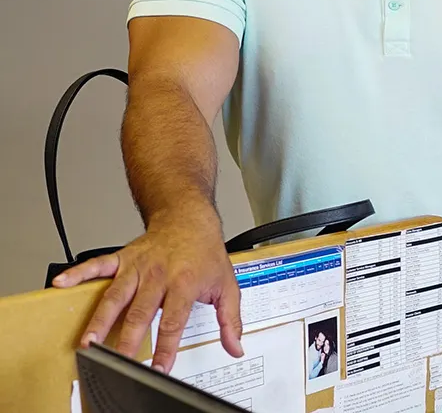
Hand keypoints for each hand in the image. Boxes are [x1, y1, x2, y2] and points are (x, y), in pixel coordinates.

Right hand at [51, 205, 242, 372]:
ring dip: (101, 319)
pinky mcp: (123, 258)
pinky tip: (62, 283)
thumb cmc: (206, 252)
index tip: (159, 368)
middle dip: (128, 339)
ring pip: (116, 295)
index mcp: (185, 283)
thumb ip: (230, 319)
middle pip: (141, 312)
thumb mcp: (227, 285)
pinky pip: (98, 265)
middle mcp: (159, 275)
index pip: (174, 320)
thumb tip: (235, 346)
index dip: (166, 346)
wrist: (190, 218)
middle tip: (118, 361)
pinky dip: (79, 273)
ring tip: (88, 341)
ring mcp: (139, 266)